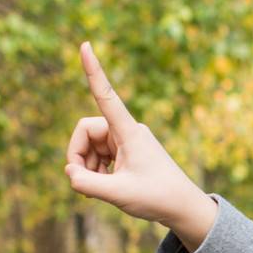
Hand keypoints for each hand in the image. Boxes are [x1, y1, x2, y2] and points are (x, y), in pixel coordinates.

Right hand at [64, 41, 217, 242]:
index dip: (93, 71)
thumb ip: (86, 184)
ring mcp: (127, 141)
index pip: (106, 96)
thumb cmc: (157, 197)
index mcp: (129, 132)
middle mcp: (127, 130)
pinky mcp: (127, 152)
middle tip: (82, 182)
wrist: (183, 208)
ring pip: (90, 145)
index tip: (86, 45)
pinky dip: (96, 171)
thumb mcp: (118, 194)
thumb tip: (69, 173)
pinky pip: (99, 155)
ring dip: (88, 167)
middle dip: (78, 156)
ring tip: (100, 189)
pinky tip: (105, 187)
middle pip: (85, 131)